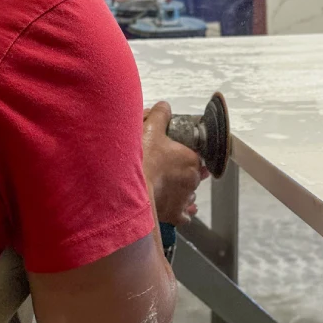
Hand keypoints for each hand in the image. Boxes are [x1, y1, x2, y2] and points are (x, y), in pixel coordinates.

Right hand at [142, 102, 209, 224]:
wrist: (127, 190)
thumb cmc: (142, 162)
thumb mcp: (150, 129)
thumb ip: (160, 115)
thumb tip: (164, 107)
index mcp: (191, 160)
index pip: (195, 156)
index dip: (184, 153)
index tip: (174, 153)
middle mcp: (192, 180)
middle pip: (193, 175)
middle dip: (183, 172)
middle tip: (167, 168)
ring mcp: (184, 198)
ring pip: (189, 194)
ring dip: (182, 190)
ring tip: (168, 186)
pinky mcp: (175, 214)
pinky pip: (184, 215)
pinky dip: (181, 211)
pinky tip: (176, 208)